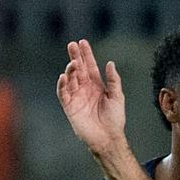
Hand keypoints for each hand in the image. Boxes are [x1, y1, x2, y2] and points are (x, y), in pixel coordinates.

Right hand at [57, 39, 126, 154]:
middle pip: (78, 69)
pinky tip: (64, 76)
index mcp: (96, 85)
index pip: (90, 66)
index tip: (82, 42)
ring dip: (71, 70)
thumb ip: (113, 80)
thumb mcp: (117, 96)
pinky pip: (63, 93)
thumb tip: (110, 63)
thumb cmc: (115, 119)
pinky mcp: (70, 107)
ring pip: (70, 79)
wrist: (108, 137)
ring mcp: (76, 97)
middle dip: (75, 57)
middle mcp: (85, 89)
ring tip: (73, 63)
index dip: (86, 54)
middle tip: (72, 44)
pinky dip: (62, 85)